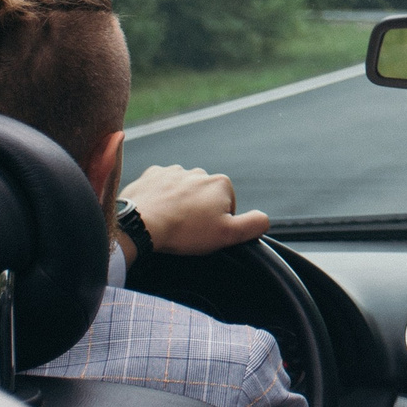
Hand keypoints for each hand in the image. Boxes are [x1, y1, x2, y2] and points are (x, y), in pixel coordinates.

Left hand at [118, 164, 270, 260]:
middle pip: (206, 197)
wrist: (141, 224)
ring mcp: (174, 171)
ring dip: (180, 203)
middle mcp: (199, 172)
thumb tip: (264, 219)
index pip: (228, 206)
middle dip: (199, 211)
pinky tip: (157, 212)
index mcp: (220, 183)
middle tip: (187, 231)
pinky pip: (161, 186)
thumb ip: (253, 225)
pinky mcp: (152, 175)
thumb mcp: (227, 234)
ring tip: (170, 223)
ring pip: (183, 190)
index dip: (219, 223)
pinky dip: (161, 197)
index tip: (205, 233)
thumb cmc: (184, 231)